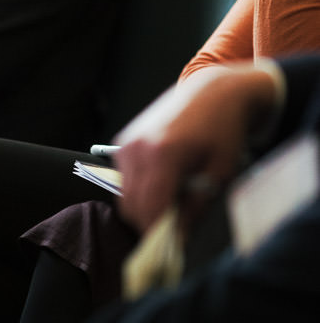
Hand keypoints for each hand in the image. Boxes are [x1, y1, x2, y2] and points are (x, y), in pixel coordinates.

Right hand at [113, 63, 279, 233]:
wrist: (212, 93)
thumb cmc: (222, 132)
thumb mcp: (219, 174)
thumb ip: (194, 208)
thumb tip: (178, 238)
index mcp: (163, 156)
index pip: (149, 209)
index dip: (157, 235)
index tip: (171, 251)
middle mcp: (137, 149)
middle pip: (130, 205)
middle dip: (148, 224)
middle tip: (174, 231)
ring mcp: (126, 144)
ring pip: (124, 194)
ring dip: (142, 207)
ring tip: (172, 205)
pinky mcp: (123, 141)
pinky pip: (124, 178)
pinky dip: (139, 189)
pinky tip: (163, 184)